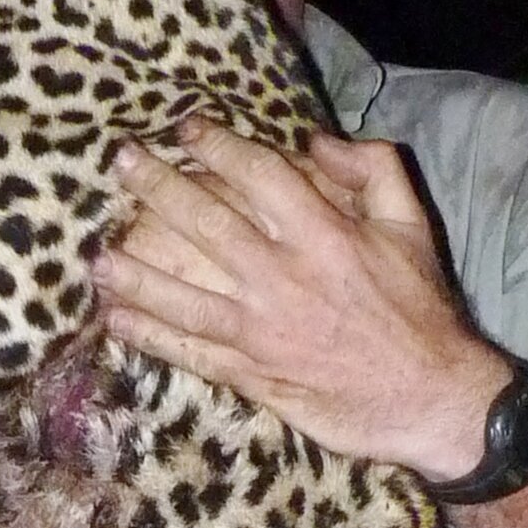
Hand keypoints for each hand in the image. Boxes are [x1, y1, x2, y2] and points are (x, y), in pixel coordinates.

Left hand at [91, 117, 506, 480]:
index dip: (216, 146)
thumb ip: (371, 169)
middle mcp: (283, 278)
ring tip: (96, 256)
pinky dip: (150, 337)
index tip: (186, 129)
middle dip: (156, 188)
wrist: (431, 398)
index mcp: (324, 235)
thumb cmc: (421, 310)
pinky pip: (190, 353)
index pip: (257, 174)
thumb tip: (314, 142)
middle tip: (121, 163)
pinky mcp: (254, 375)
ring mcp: (262, 331)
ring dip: (134, 273)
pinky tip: (116, 320)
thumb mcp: (412, 226)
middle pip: (206, 222)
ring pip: (182, 296)